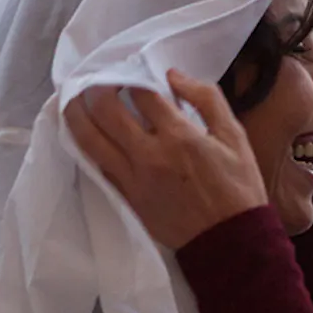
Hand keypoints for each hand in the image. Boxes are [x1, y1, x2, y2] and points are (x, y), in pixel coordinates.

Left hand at [64, 70, 268, 248]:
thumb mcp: (235, 136)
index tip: (133, 71)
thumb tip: (174, 76)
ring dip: (76, 113)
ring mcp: (133, 178)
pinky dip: (87, 145)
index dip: (133, 76)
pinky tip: (86, 133)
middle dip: (98, 87)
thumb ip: (207, 99)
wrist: (230, 241)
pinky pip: (96, 165)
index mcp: (179, 135)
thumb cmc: (238, 188)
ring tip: (74, 99)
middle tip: (101, 80)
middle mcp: (149, 154)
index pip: (141, 93)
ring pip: (89, 138)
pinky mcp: (127, 197)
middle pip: (105, 110)